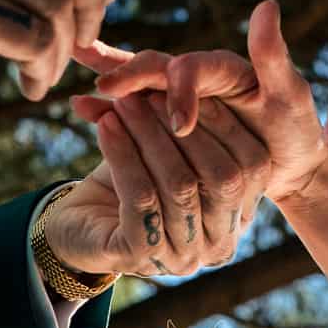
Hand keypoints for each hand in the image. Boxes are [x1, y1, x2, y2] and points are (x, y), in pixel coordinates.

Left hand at [41, 91, 270, 277]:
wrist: (76, 228)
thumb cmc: (130, 182)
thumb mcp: (167, 149)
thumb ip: (189, 124)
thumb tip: (192, 69)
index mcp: (237, 219)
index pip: (252, 169)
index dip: (224, 123)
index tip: (195, 85)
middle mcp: (218, 246)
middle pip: (222, 179)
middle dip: (188, 128)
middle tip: (153, 91)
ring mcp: (182, 258)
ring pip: (180, 186)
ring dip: (151, 136)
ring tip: (124, 102)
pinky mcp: (140, 257)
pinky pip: (141, 197)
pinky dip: (123, 155)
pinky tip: (105, 126)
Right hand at [69, 0, 327, 205]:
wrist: (290, 166)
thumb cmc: (296, 131)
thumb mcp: (292, 97)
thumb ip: (273, 57)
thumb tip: (267, 5)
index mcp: (223, 68)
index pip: (193, 67)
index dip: (182, 90)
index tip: (181, 125)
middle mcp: (197, 77)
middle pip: (155, 67)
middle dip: (130, 77)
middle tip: (105, 91)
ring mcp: (178, 97)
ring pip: (137, 83)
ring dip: (108, 80)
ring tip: (77, 77)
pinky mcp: (166, 119)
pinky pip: (132, 109)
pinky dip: (106, 107)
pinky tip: (79, 105)